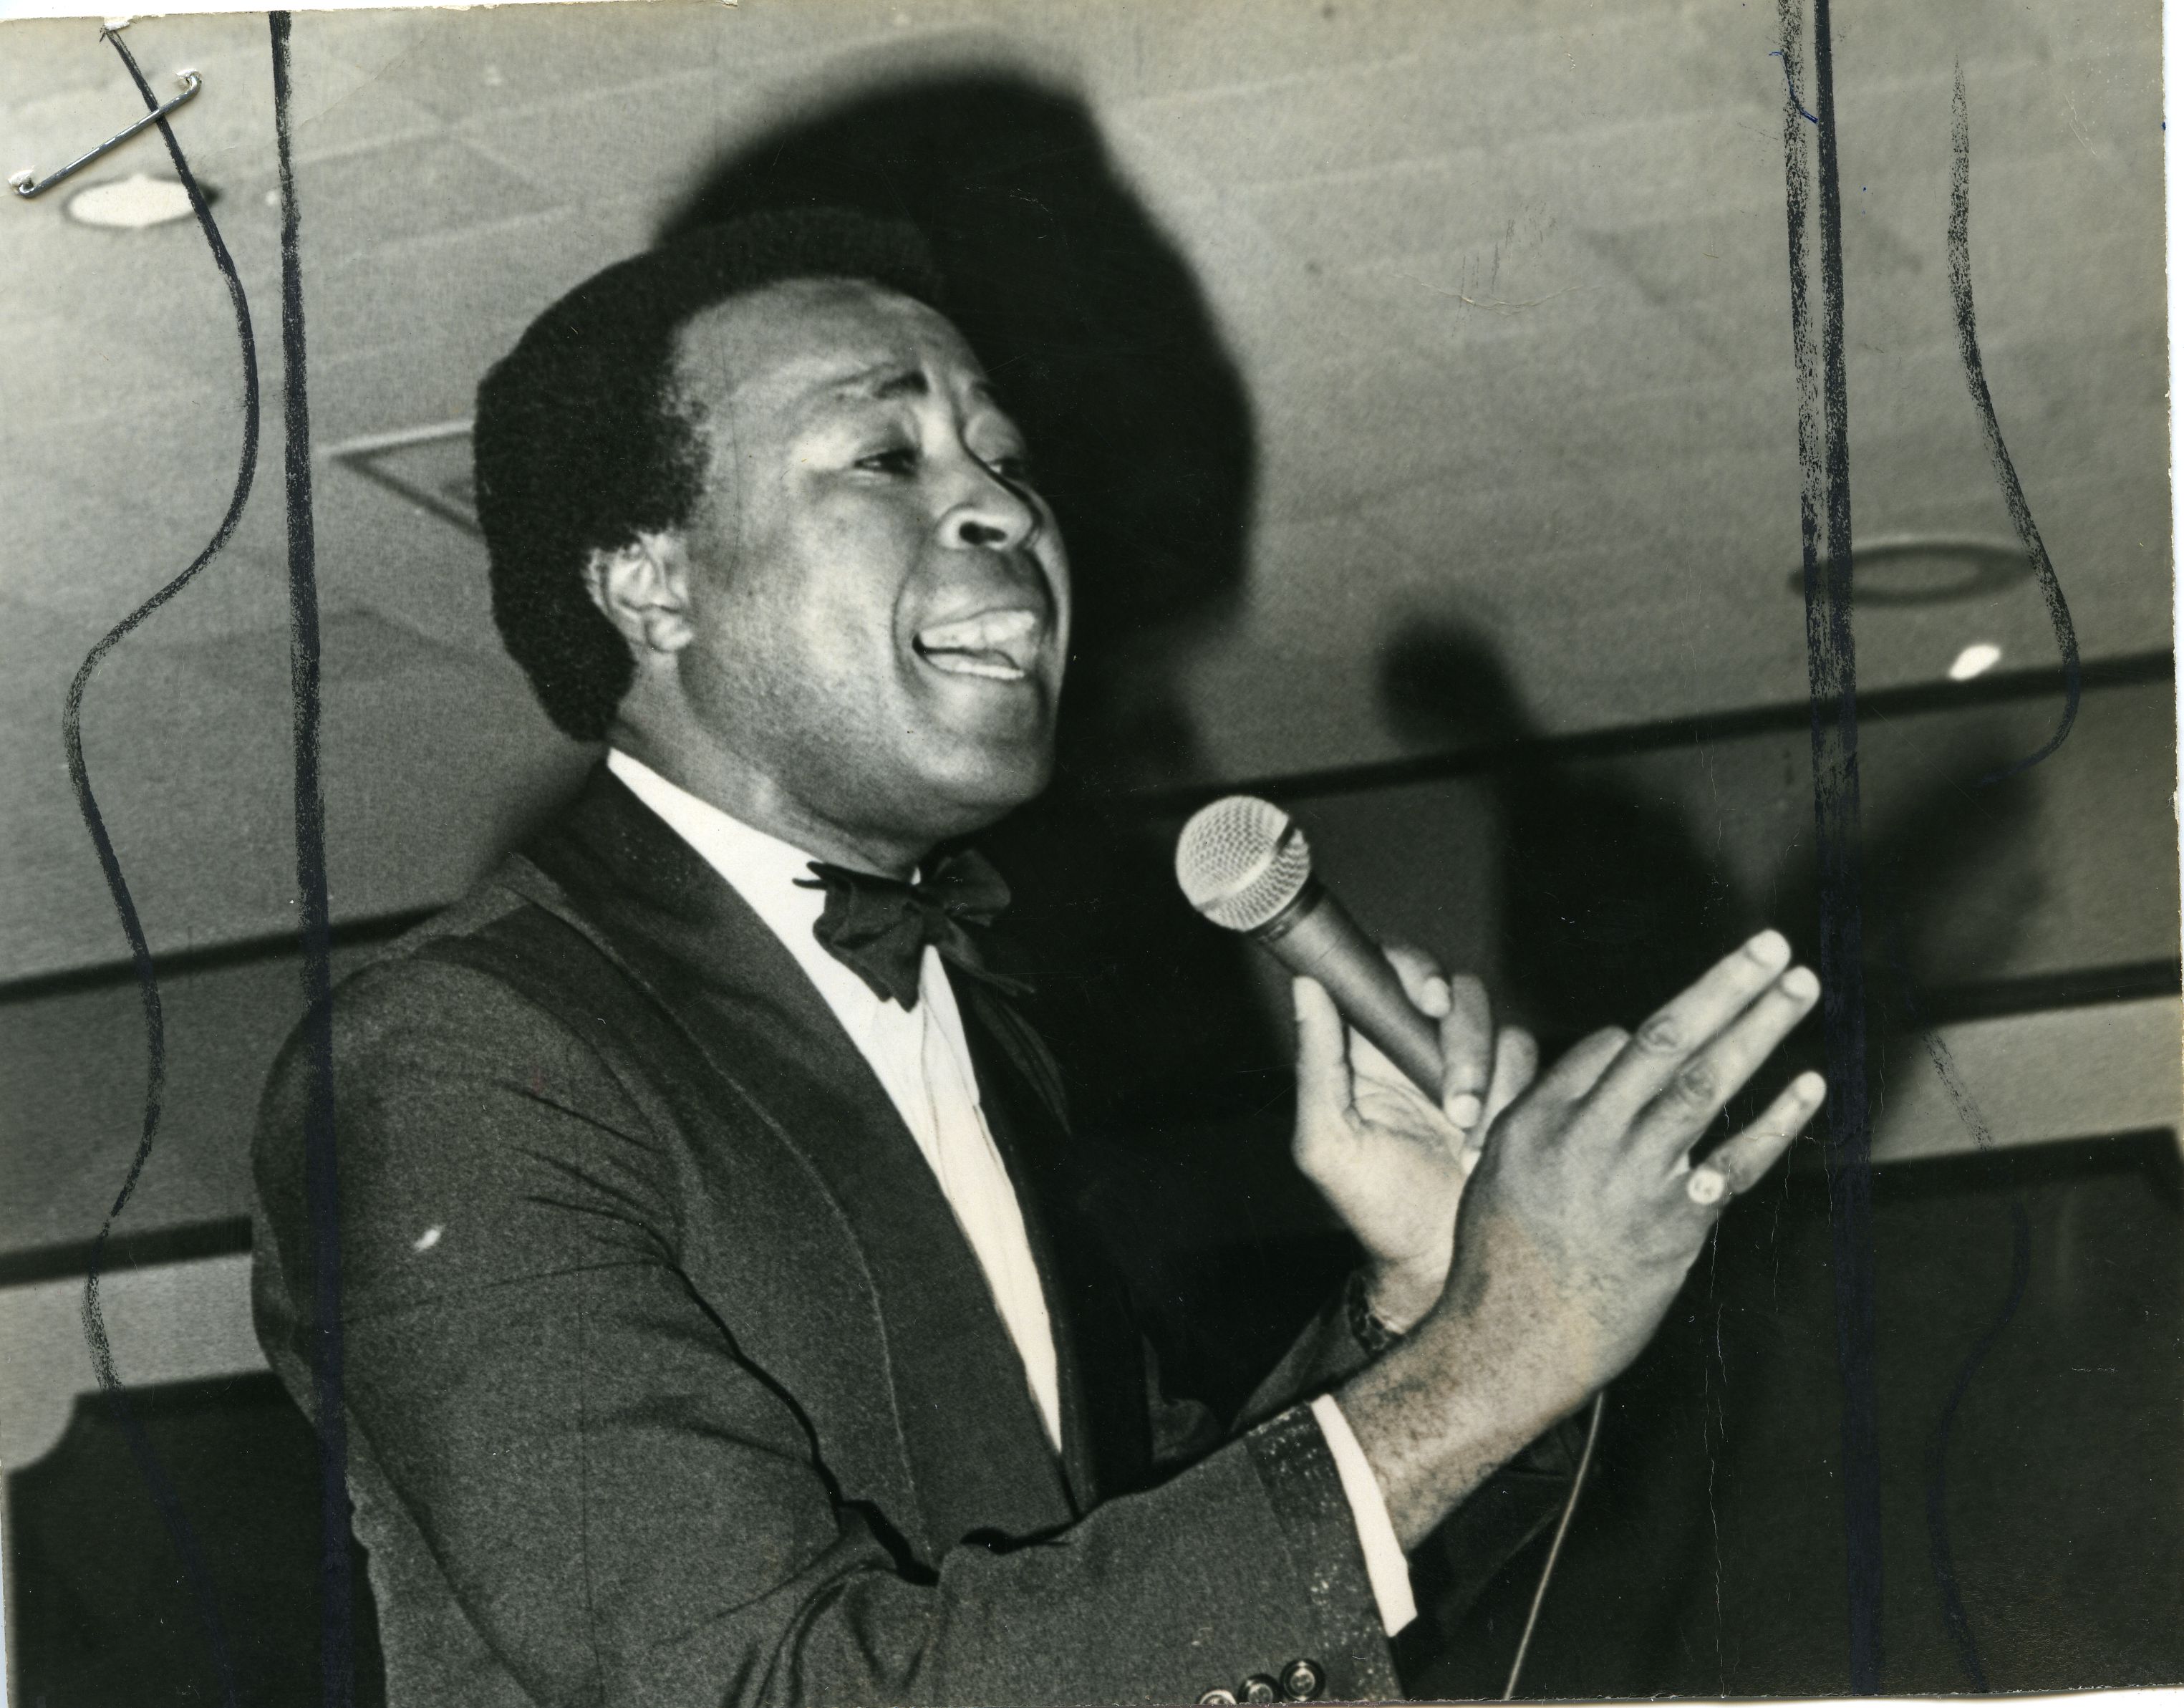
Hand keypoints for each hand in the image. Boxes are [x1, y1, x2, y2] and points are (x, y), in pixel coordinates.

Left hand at [1292, 947, 1536, 1331]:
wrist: (1436, 1265)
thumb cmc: (1374, 1210)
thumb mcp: (1327, 1143)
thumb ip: (1317, 1064)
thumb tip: (1307, 986)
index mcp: (1367, 1049)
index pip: (1386, 974)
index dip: (1410, 967)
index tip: (1428, 998)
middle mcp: (1417, 1047)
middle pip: (1454, 991)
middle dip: (1462, 1039)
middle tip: (1455, 1099)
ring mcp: (1466, 1067)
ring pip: (1495, 1025)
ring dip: (1489, 1077)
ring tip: (1467, 1136)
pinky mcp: (1510, 1091)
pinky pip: (1528, 1061)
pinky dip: (1515, 1096)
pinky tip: (1487, 1145)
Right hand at [1340, 929, 1825, 1546]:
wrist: (1510, 1345)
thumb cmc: (1502, 1259)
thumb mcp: (1501, 1168)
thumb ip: (1554, 1108)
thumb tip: (1610, 1055)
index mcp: (1541, 1117)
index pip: (1610, 1044)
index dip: (1657, 1030)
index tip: (1701, 1015)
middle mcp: (1589, 1139)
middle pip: (1666, 1042)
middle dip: (1726, 987)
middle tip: (1772, 944)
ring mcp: (1637, 1182)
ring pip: (1704, 1086)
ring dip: (1759, 1030)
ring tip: (1801, 987)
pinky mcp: (1676, 1226)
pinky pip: (1734, 1162)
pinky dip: (1775, 1121)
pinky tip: (1808, 1085)